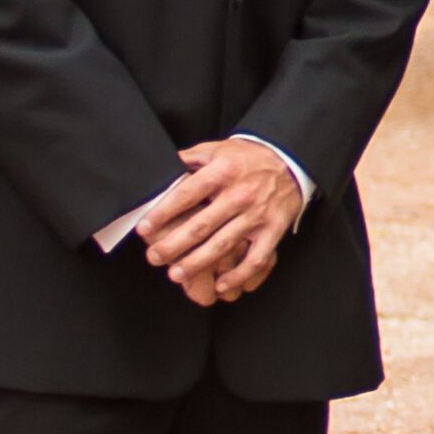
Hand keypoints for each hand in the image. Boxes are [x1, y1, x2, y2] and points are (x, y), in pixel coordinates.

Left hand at [141, 134, 308, 303]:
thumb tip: (163, 166)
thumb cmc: (248, 158)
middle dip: (174, 244)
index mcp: (222, 172)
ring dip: (198, 263)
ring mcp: (257, 214)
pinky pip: (256, 258)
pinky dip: (238, 275)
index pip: (186, 195)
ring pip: (223, 244)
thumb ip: (190, 158)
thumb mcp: (218, 149)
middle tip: (154, 258)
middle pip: (201, 225)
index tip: (144, 229)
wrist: (289, 160)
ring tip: (176, 274)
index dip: (163, 213)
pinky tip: (221, 285)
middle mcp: (239, 194)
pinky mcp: (273, 230)